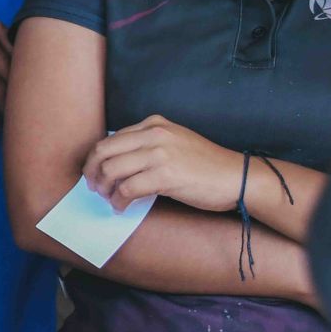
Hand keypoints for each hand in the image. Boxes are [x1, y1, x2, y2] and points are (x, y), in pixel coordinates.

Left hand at [85, 115, 241, 211]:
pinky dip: (119, 200)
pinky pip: (127, 189)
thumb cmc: (206, 165)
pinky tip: (121, 207)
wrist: (238, 177)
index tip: (93, 173)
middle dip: (92, 172)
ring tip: (109, 199)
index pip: (110, 139)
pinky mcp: (166, 175)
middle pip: (104, 152)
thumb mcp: (174, 142)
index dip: (95, 159)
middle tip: (94, 188)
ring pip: (111, 170)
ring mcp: (160, 154)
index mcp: (154, 124)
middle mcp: (154, 134)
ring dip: (104, 189)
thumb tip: (115, 163)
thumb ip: (147, 145)